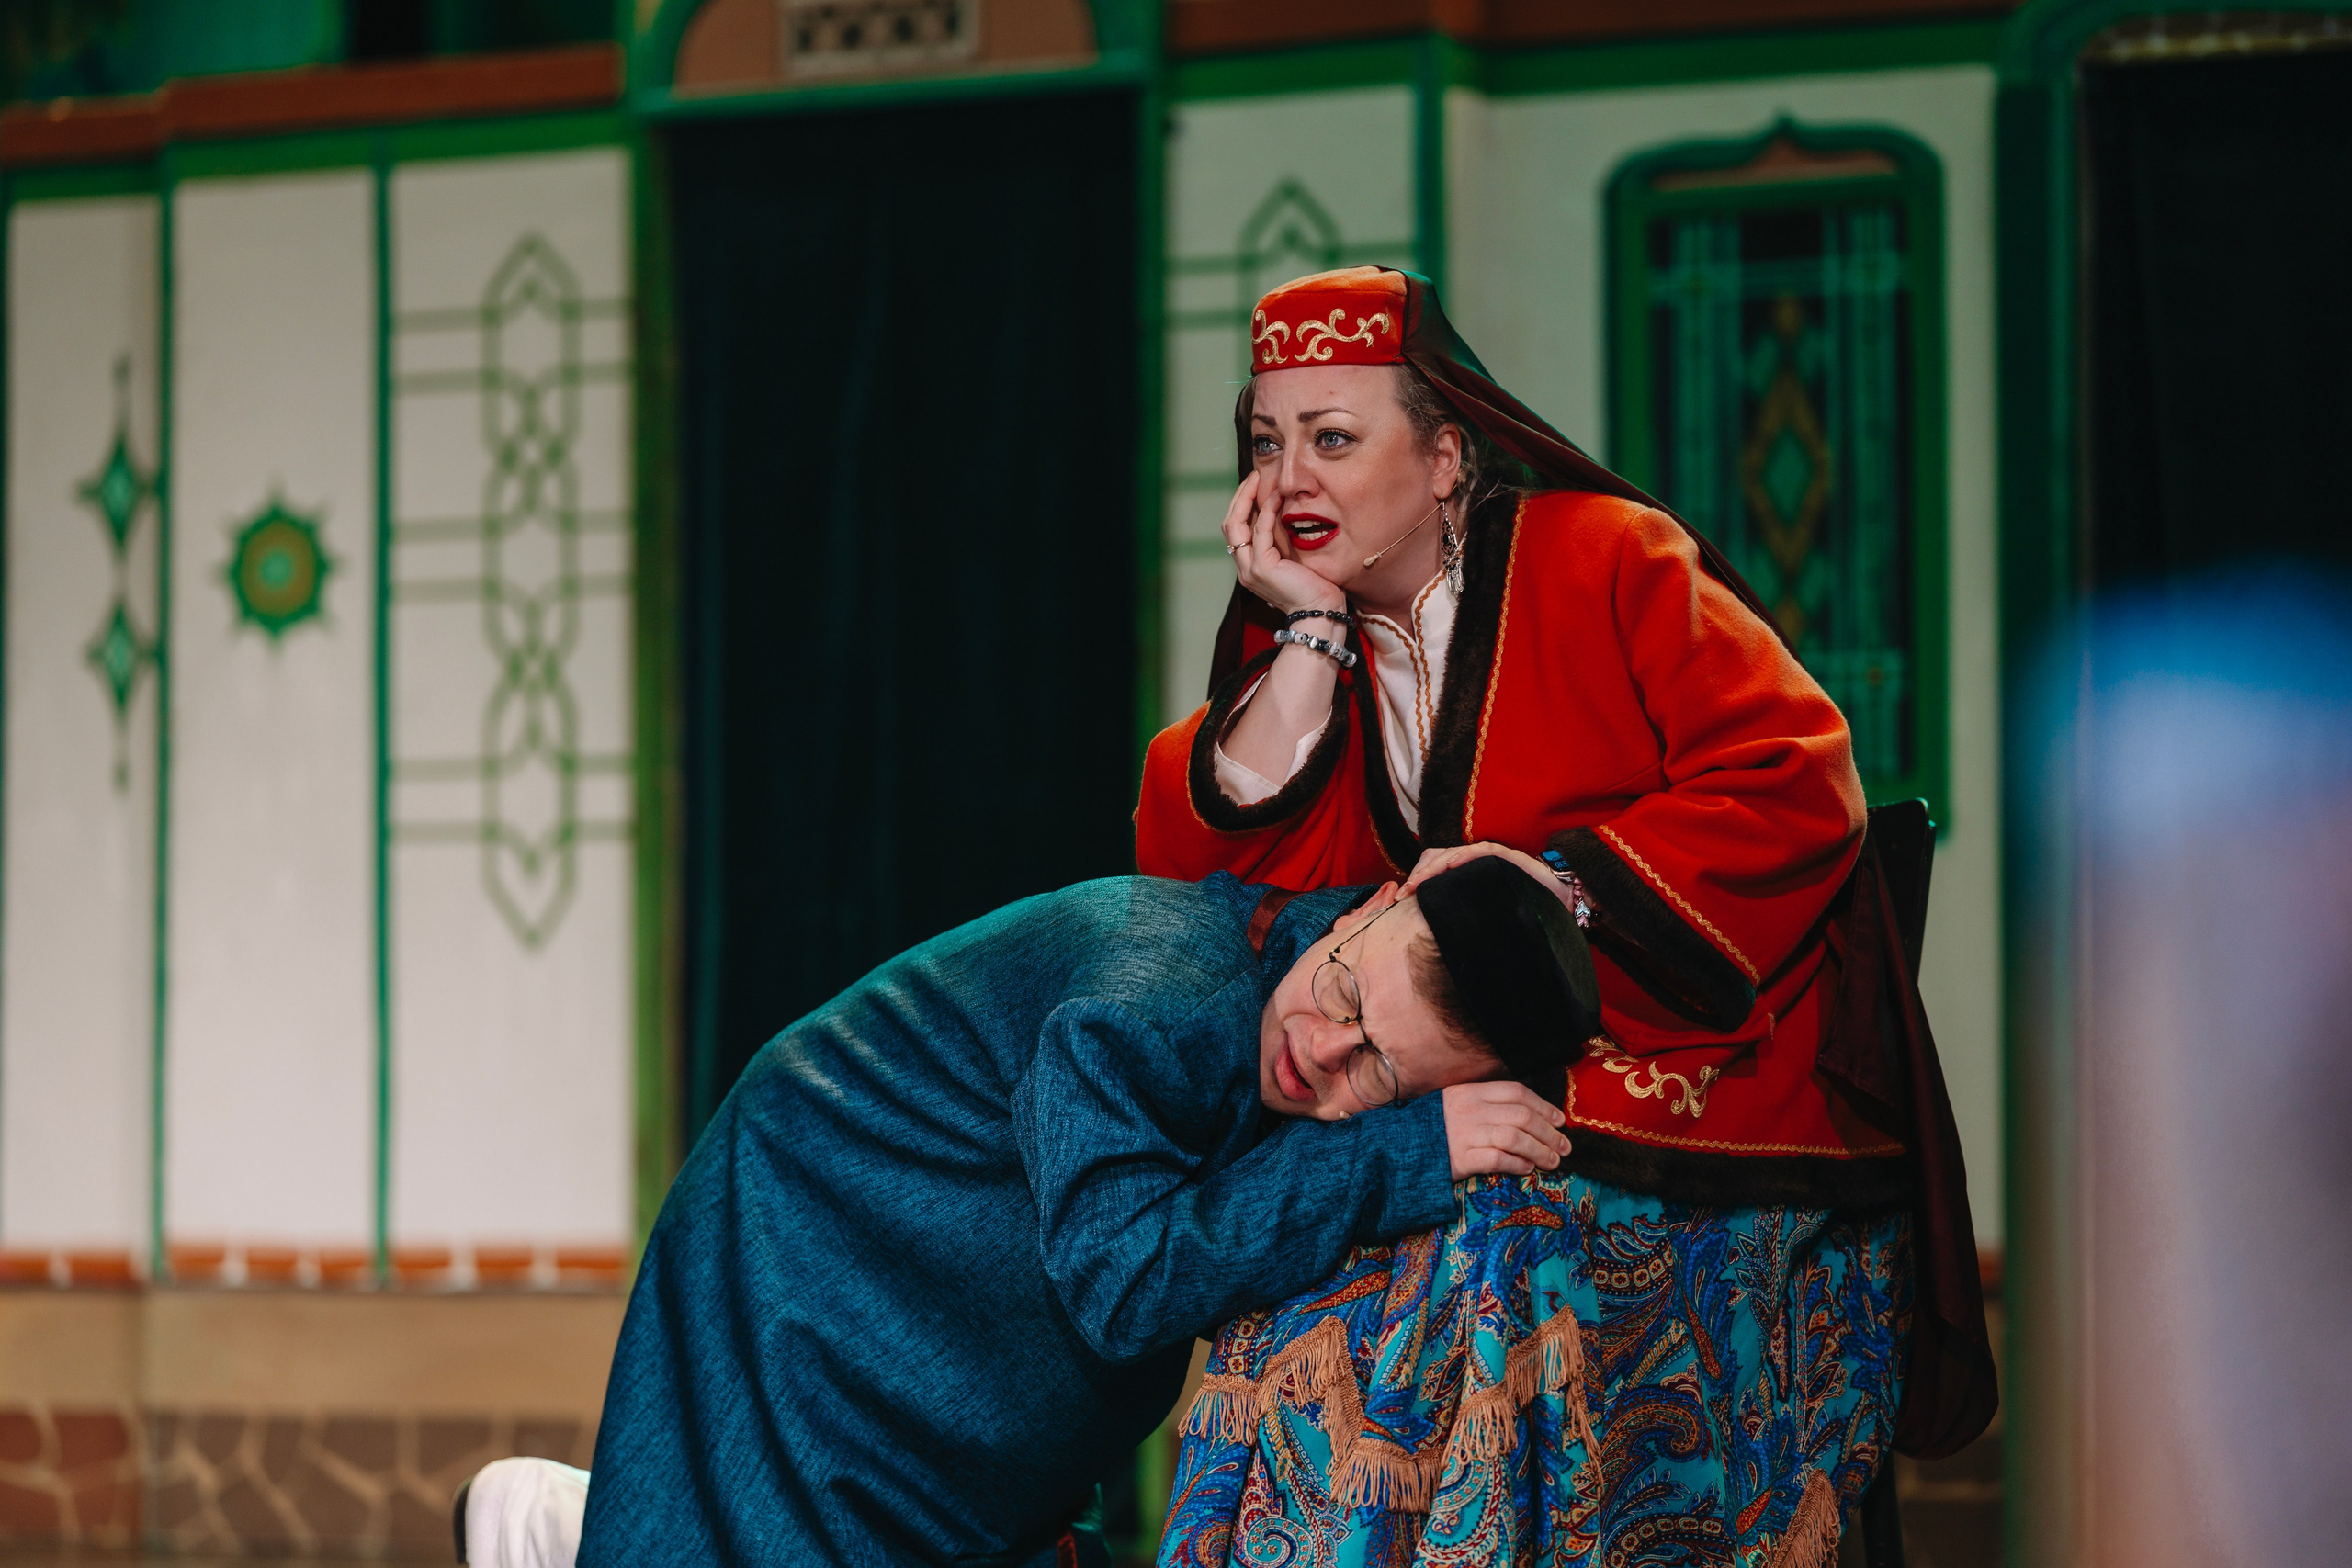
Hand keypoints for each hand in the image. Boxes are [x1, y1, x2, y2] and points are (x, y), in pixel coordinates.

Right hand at [1223, 472, 1345, 618]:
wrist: (1322, 611)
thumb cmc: (1314, 587)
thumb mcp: (1292, 560)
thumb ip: (1281, 542)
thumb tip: (1280, 515)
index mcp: (1249, 567)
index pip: (1235, 529)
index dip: (1241, 505)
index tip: (1255, 485)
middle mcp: (1243, 568)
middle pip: (1230, 524)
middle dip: (1240, 497)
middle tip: (1254, 476)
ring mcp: (1250, 569)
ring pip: (1236, 525)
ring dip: (1248, 499)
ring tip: (1260, 480)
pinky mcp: (1262, 568)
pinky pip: (1260, 532)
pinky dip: (1266, 512)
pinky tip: (1277, 498)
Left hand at [1405, 841, 1585, 920]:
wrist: (1563, 901)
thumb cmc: (1523, 911)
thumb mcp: (1484, 917)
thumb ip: (1464, 920)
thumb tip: (1439, 942)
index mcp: (1465, 875)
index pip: (1433, 868)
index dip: (1416, 879)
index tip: (1400, 899)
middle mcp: (1474, 862)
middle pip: (1435, 857)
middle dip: (1418, 874)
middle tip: (1405, 895)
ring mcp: (1489, 857)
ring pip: (1452, 853)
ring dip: (1433, 867)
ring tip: (1419, 883)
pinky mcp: (1507, 856)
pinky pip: (1483, 851)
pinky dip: (1465, 857)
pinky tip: (1451, 865)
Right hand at [1442, 1081, 1570, 1179]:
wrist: (1399, 1149)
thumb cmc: (1435, 1129)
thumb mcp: (1457, 1106)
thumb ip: (1487, 1106)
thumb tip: (1530, 1116)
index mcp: (1470, 1092)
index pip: (1515, 1091)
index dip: (1542, 1105)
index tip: (1559, 1120)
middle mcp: (1469, 1110)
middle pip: (1521, 1115)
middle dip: (1549, 1132)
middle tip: (1564, 1146)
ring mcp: (1463, 1134)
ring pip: (1514, 1137)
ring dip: (1540, 1150)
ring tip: (1552, 1161)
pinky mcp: (1459, 1159)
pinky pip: (1497, 1159)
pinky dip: (1517, 1163)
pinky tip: (1527, 1168)